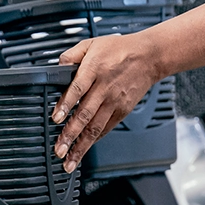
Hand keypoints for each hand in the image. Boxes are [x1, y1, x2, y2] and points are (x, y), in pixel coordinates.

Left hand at [53, 33, 164, 170]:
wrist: (149, 57)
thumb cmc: (120, 49)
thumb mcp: (91, 44)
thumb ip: (71, 55)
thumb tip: (56, 67)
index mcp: (94, 69)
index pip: (78, 89)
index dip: (66, 105)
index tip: (56, 119)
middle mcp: (104, 88)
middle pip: (85, 114)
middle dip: (70, 135)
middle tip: (59, 150)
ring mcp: (114, 102)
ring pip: (95, 127)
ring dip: (81, 146)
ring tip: (69, 161)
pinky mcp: (122, 111)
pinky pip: (106, 128)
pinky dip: (94, 140)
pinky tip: (84, 150)